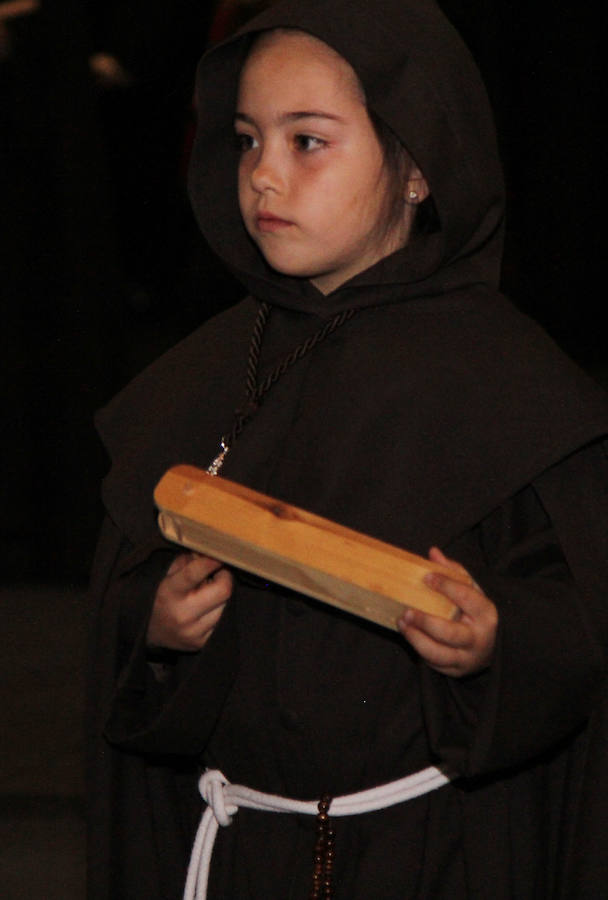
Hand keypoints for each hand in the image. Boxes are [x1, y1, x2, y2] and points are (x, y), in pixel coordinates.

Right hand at [146, 553, 232, 651]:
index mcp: (170, 592)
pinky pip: (223, 622)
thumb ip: (186, 561)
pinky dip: (219, 611)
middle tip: (218, 573)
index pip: (195, 572)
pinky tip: (207, 608)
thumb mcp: (165, 575)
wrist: (148, 632)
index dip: (211, 561)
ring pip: (226, 606)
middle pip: (223, 591)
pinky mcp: (201, 643)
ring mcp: (193, 632)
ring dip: (222, 596)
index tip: (221, 554)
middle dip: (224, 577)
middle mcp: (183, 614)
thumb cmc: (160, 596)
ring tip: (208, 593)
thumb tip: (209, 551)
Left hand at [397, 547, 497, 677]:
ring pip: (438, 654)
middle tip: (407, 610)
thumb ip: (453, 571)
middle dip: (426, 622)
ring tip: (402, 622)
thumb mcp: (471, 590)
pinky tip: (408, 633)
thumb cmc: (475, 612)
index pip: (467, 598)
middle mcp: (479, 640)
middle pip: (451, 633)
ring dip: (416, 639)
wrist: (490, 645)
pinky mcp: (455, 671)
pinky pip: (433, 663)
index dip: (446, 586)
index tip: (426, 577)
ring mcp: (467, 659)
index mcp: (486, 615)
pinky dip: (417, 648)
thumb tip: (433, 552)